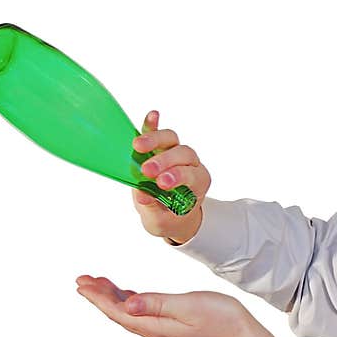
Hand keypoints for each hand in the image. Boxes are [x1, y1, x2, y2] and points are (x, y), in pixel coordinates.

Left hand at [75, 275, 280, 336]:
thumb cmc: (223, 321)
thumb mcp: (188, 306)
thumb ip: (156, 304)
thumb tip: (127, 305)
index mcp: (155, 327)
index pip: (118, 312)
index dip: (98, 298)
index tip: (81, 284)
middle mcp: (156, 333)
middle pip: (120, 314)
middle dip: (101, 296)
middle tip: (83, 280)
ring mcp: (165, 333)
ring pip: (131, 314)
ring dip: (115, 298)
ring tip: (100, 284)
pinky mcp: (174, 330)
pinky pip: (144, 316)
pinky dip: (132, 303)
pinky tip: (130, 297)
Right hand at [132, 110, 211, 243]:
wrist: (168, 214)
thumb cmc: (168, 216)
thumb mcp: (160, 221)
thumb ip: (153, 208)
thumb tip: (142, 194)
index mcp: (198, 182)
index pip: (191, 174)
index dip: (177, 176)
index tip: (162, 183)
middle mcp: (190, 164)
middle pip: (182, 153)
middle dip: (164, 161)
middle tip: (147, 171)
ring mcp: (174, 153)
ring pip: (171, 140)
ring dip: (155, 140)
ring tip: (138, 146)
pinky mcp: (159, 147)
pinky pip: (158, 132)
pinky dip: (153, 124)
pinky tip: (152, 116)